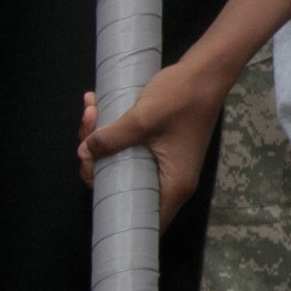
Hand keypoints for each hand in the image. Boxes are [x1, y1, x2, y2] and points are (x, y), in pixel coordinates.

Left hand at [80, 63, 225, 222]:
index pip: (143, 220)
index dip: (115, 211)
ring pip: (122, 164)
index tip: (93, 178)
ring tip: (92, 109)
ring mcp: (166, 163)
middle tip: (87, 134)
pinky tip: (99, 107)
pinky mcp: (161, 147)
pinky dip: (113, 133)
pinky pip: (130, 149)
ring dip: (101, 141)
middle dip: (96, 162)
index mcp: (173, 184)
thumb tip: (83, 152)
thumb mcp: (141, 120)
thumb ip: (109, 139)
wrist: (207, 70)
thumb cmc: (182, 98)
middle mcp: (170, 179)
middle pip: (123, 186)